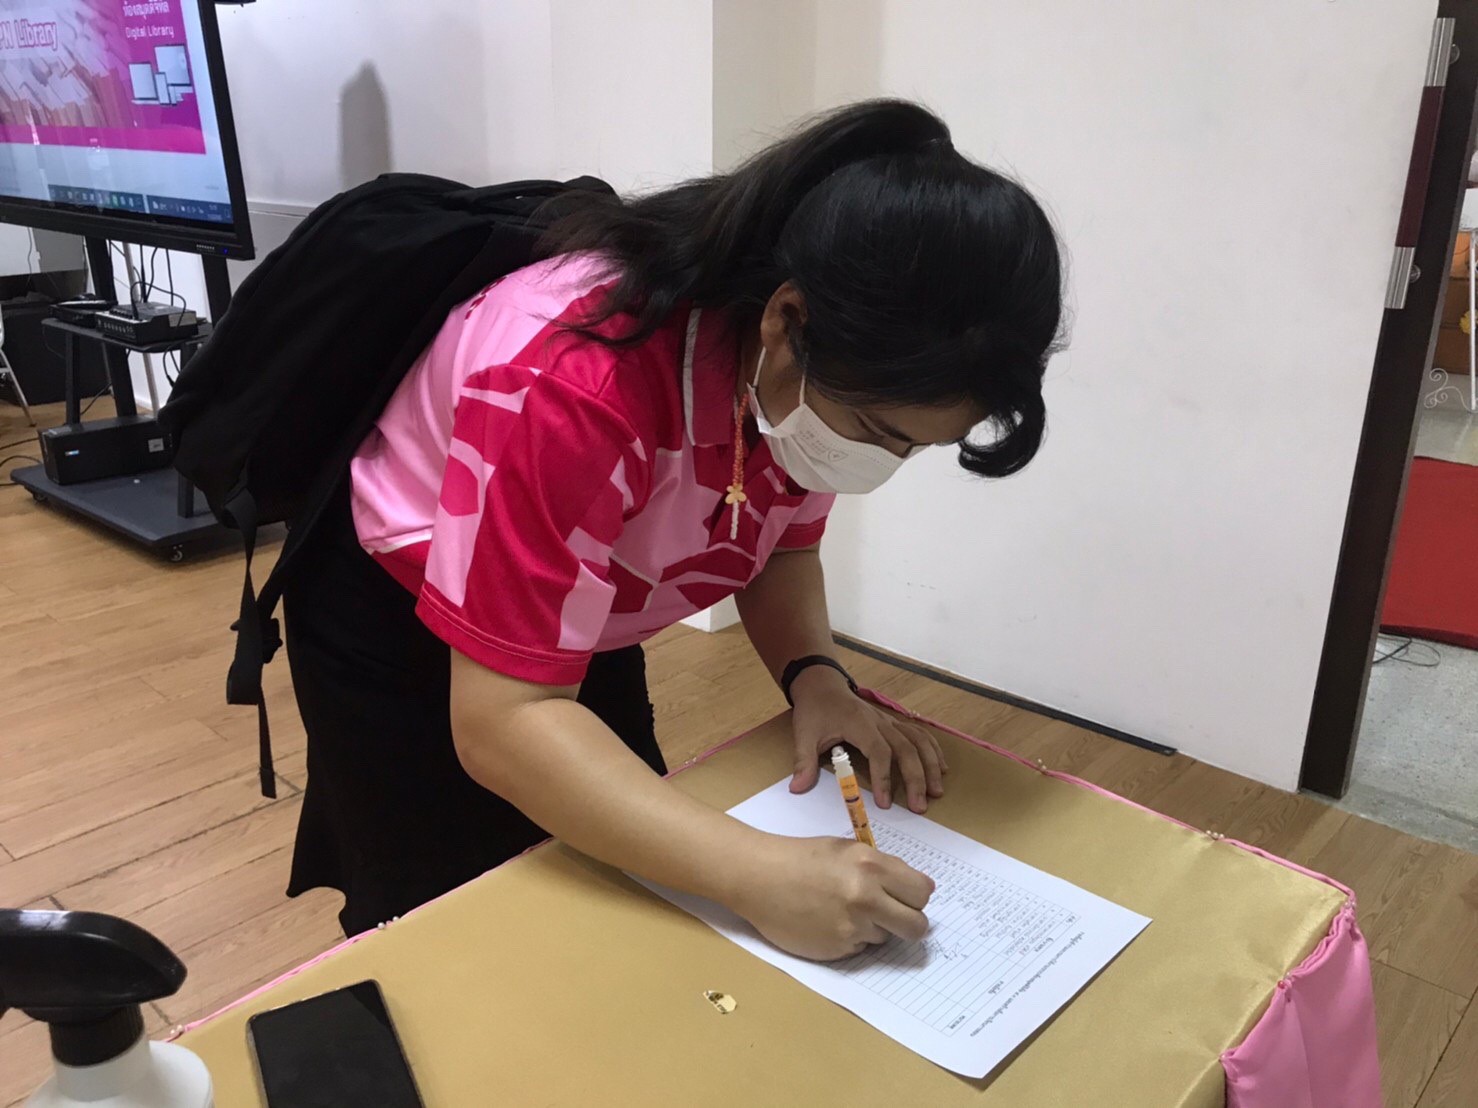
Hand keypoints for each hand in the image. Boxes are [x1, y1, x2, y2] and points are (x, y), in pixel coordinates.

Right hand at [731, 834, 934, 960]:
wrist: (759, 877)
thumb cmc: (802, 857)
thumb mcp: (848, 851)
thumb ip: (883, 869)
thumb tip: (919, 890)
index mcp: (871, 866)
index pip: (922, 893)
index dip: (916, 896)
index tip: (907, 897)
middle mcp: (866, 898)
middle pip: (917, 925)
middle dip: (909, 922)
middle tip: (892, 915)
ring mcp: (851, 927)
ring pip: (886, 938)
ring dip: (873, 928)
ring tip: (843, 911)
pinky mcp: (836, 949)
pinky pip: (859, 948)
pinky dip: (850, 939)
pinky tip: (828, 922)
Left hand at [788, 668, 946, 812]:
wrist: (822, 684)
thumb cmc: (815, 710)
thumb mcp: (804, 734)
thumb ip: (803, 762)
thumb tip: (797, 789)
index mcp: (860, 725)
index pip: (879, 752)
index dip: (884, 778)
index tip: (885, 803)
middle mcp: (880, 722)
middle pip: (906, 749)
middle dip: (916, 778)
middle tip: (920, 807)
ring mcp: (889, 721)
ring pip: (918, 741)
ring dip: (930, 765)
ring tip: (937, 791)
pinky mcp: (893, 723)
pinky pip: (919, 734)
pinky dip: (932, 750)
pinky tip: (941, 767)